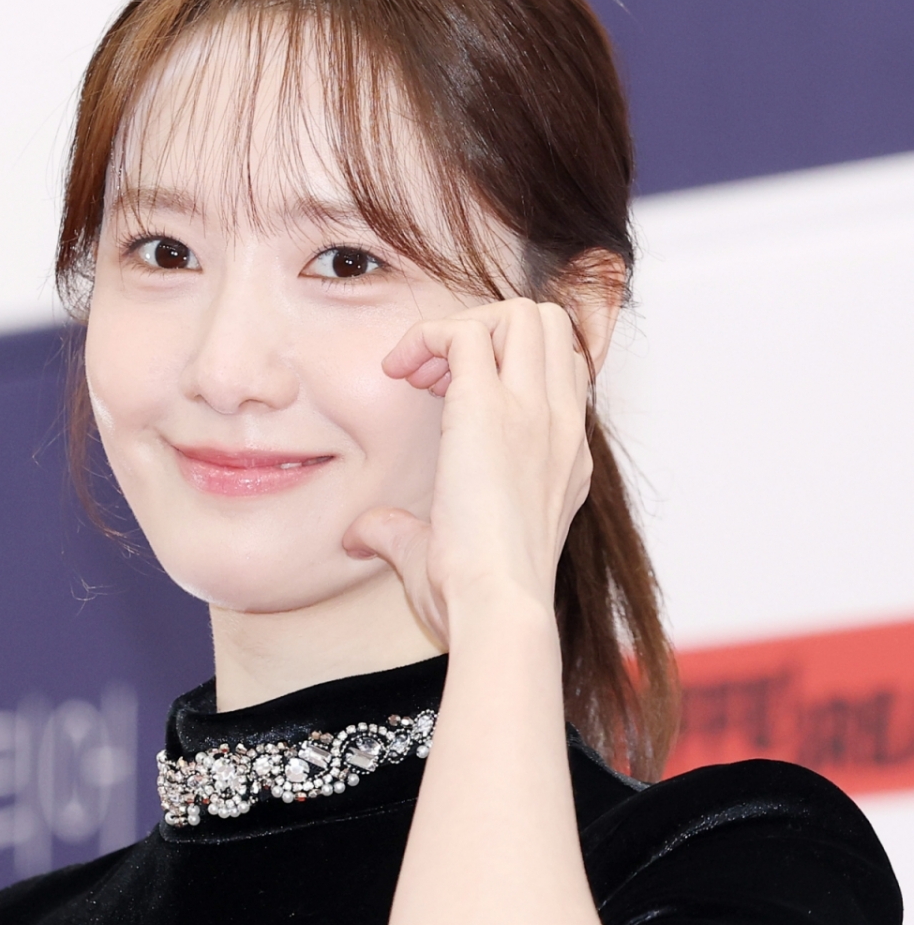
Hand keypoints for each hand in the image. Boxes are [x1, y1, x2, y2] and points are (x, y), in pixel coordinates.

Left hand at [344, 300, 591, 648]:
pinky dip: (427, 336)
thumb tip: (361, 535)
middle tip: (432, 376)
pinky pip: (463, 332)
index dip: (505, 366)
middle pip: (549, 326)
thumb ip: (403, 535)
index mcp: (565, 458)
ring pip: (520, 314)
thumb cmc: (478, 600)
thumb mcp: (442, 557)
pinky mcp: (490, 409)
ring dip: (463, 326)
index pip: (559, 372)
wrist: (498, 610)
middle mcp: (560, 427)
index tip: (448, 396)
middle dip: (488, 328)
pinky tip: (398, 373)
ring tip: (416, 373)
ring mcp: (534, 413)